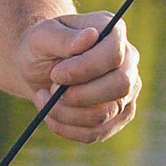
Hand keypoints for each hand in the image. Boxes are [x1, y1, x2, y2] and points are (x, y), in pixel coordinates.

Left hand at [16, 12, 139, 142]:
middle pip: (120, 86)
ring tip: (44, 97)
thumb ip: (63, 37)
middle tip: (50, 89)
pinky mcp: (118, 115)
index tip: (55, 74)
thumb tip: (91, 36)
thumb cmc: (41, 46)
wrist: (38, 67)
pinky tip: (50, 114)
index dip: (84, 68)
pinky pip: (98, 132)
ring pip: (105, 113)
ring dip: (66, 112)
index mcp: (112, 32)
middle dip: (79, 94)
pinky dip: (68, 128)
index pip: (114, 54)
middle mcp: (128, 61)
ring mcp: (127, 90)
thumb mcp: (41, 36)